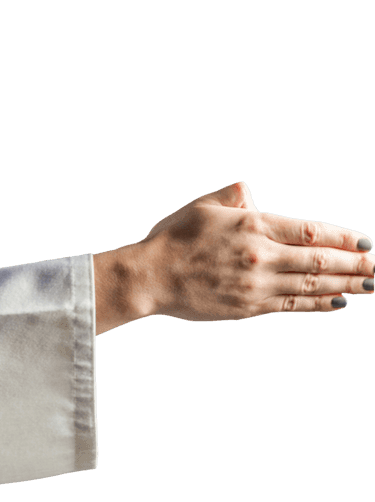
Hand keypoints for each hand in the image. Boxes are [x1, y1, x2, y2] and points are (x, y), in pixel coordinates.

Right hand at [138, 181, 372, 321]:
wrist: (149, 277)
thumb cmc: (172, 239)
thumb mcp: (202, 206)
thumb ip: (233, 196)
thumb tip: (251, 194)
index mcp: (253, 226)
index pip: (312, 232)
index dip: (345, 239)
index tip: (367, 243)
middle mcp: (260, 256)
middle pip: (321, 260)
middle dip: (357, 265)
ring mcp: (255, 285)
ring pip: (312, 285)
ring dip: (347, 285)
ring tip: (372, 284)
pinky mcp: (247, 307)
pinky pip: (291, 305)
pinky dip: (318, 303)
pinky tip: (339, 301)